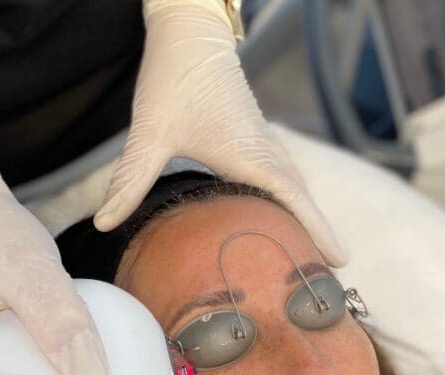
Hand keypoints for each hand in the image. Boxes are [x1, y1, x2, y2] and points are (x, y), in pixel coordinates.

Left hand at [95, 0, 343, 266]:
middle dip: (318, 234)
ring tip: (313, 252)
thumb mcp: (149, 133)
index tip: (340, 260)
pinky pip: (280, 176)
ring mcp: (262, 144)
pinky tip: (279, 215)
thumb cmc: (173, 77)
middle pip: (301, 198)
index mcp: (249, 154)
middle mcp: (264, 150)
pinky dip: (289, 199)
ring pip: (293, 186)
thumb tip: (104, 224)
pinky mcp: (253, 139)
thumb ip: (129, 180)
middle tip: (331, 273)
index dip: (317, 230)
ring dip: (306, 217)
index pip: (293, 199)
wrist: (188, 31)